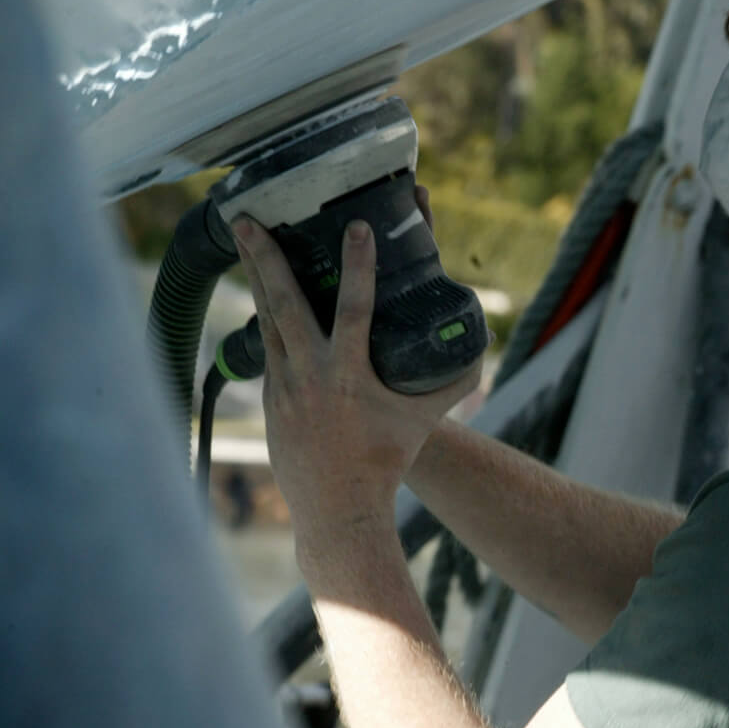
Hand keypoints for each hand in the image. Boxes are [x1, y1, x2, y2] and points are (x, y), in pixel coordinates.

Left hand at [232, 215, 477, 572]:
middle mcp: (308, 375)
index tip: (355, 227)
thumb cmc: (386, 461)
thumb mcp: (423, 420)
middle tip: (249, 218)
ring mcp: (282, 385)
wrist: (337, 509)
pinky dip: (265, 315)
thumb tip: (484, 352)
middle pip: (283, 304)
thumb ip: (453, 384)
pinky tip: (261, 294)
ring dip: (256, 277)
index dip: (358, 266)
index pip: (353, 309)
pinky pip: (268, 345)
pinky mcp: (270, 395)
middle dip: (266, 258)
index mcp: (349, 376)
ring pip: (266, 319)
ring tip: (244, 239)